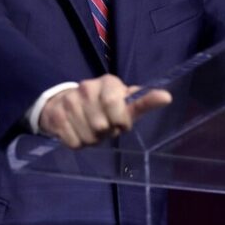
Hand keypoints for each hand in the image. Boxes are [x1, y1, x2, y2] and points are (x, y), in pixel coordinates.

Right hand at [38, 74, 171, 148]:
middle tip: (103, 126)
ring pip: (88, 136)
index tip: (120, 123)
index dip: (119, 120)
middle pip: (101, 126)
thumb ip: (144, 101)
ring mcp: (69, 101)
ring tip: (90, 128)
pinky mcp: (56, 116)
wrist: (65, 104)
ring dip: (92, 139)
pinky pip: (74, 142)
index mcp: (108, 82)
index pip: (113, 103)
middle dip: (105, 132)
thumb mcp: (125, 103)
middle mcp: (87, 87)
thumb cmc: (104, 107)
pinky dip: (78, 142)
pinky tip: (77, 131)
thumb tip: (168, 97)